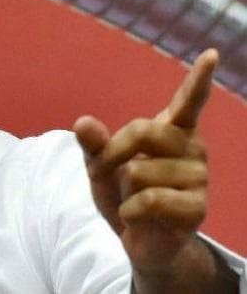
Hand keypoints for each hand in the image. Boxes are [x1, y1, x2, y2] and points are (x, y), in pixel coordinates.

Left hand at [73, 49, 217, 272]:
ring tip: (135, 201)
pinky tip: (139, 218)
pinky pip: (149, 201)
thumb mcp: (100, 166)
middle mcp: (192, 148)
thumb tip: (82, 122)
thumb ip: (94, 145)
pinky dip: (130, 212)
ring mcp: (198, 178)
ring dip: (123, 190)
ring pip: (139, 171)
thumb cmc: (122, 194)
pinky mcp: (197, 208)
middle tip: (108, 173)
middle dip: (112, 153)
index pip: (188, 102)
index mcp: (172, 131)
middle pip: (142, 130)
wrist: (136, 239)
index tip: (210, 54)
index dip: (198, 79)